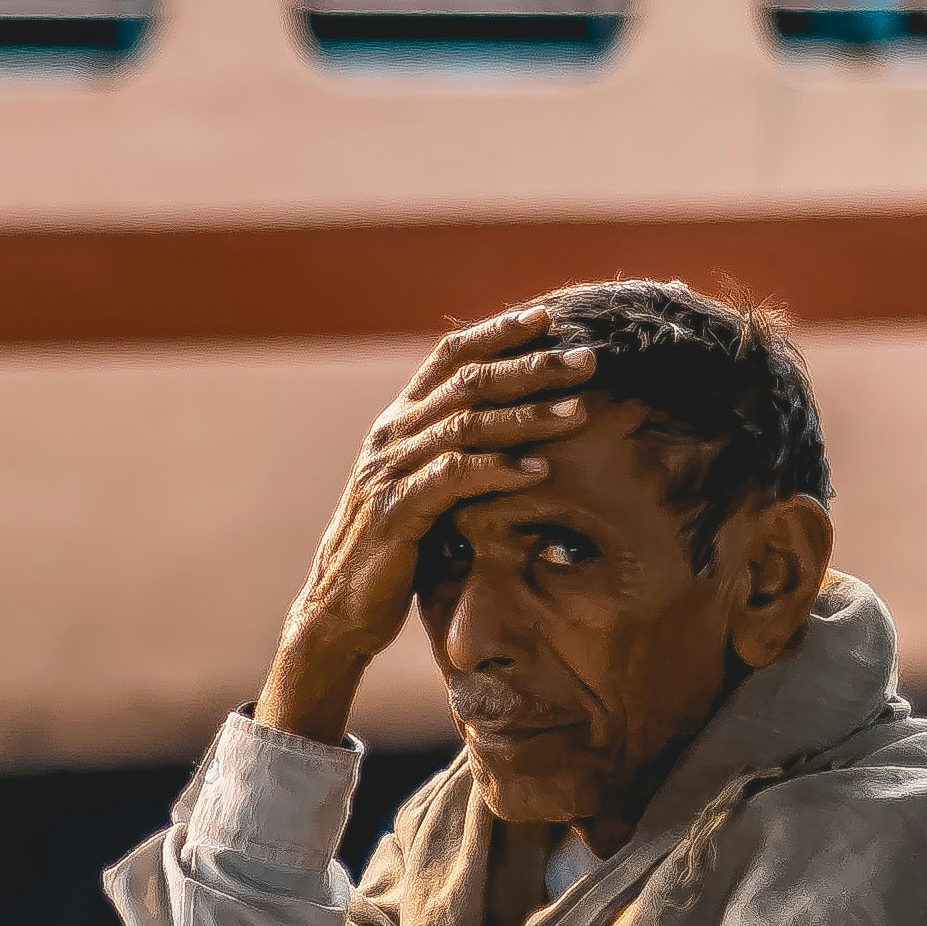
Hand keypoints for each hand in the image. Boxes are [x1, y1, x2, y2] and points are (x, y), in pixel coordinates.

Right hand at [258, 312, 599, 738]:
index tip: (550, 318)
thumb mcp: (422, 487)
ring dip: (528, 416)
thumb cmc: (394, 548)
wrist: (339, 608)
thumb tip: (514, 427)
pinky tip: (540, 471)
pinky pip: (454, 479)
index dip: (498, 333)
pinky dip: (500, 470)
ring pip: (466, 425)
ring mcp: (390, 471)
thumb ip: (453, 452)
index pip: (449, 356)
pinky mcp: (396, 512)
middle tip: (587, 360)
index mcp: (398, 421)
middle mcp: (391, 435)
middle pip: (468, 382)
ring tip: (579, 412)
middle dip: (531, 367)